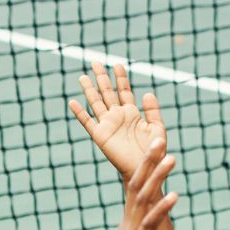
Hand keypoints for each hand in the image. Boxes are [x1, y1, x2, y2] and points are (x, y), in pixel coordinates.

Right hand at [68, 61, 166, 176]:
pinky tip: (72, 102)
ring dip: (89, 90)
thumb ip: (153, 110)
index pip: (124, 91)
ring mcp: (108, 125)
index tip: (117, 64)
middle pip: (107, 92)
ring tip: (82, 76)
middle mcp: (118, 116)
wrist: (145, 167)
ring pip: (96, 103)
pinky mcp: (100, 136)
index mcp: (132, 113)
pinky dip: (79, 113)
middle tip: (95, 61)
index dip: (120, 78)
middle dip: (101, 77)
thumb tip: (147, 92)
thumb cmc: (154, 150)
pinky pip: (87, 122)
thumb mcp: (157, 127)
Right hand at [78, 138, 177, 229]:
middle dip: (149, 160)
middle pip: (137, 186)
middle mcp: (127, 226)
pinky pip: (151, 227)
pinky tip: (175, 196)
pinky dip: (163, 209)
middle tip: (160, 136)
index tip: (153, 148)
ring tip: (171, 156)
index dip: (144, 168)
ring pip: (144, 200)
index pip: (134, 190)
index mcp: (126, 227)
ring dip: (158, 177)